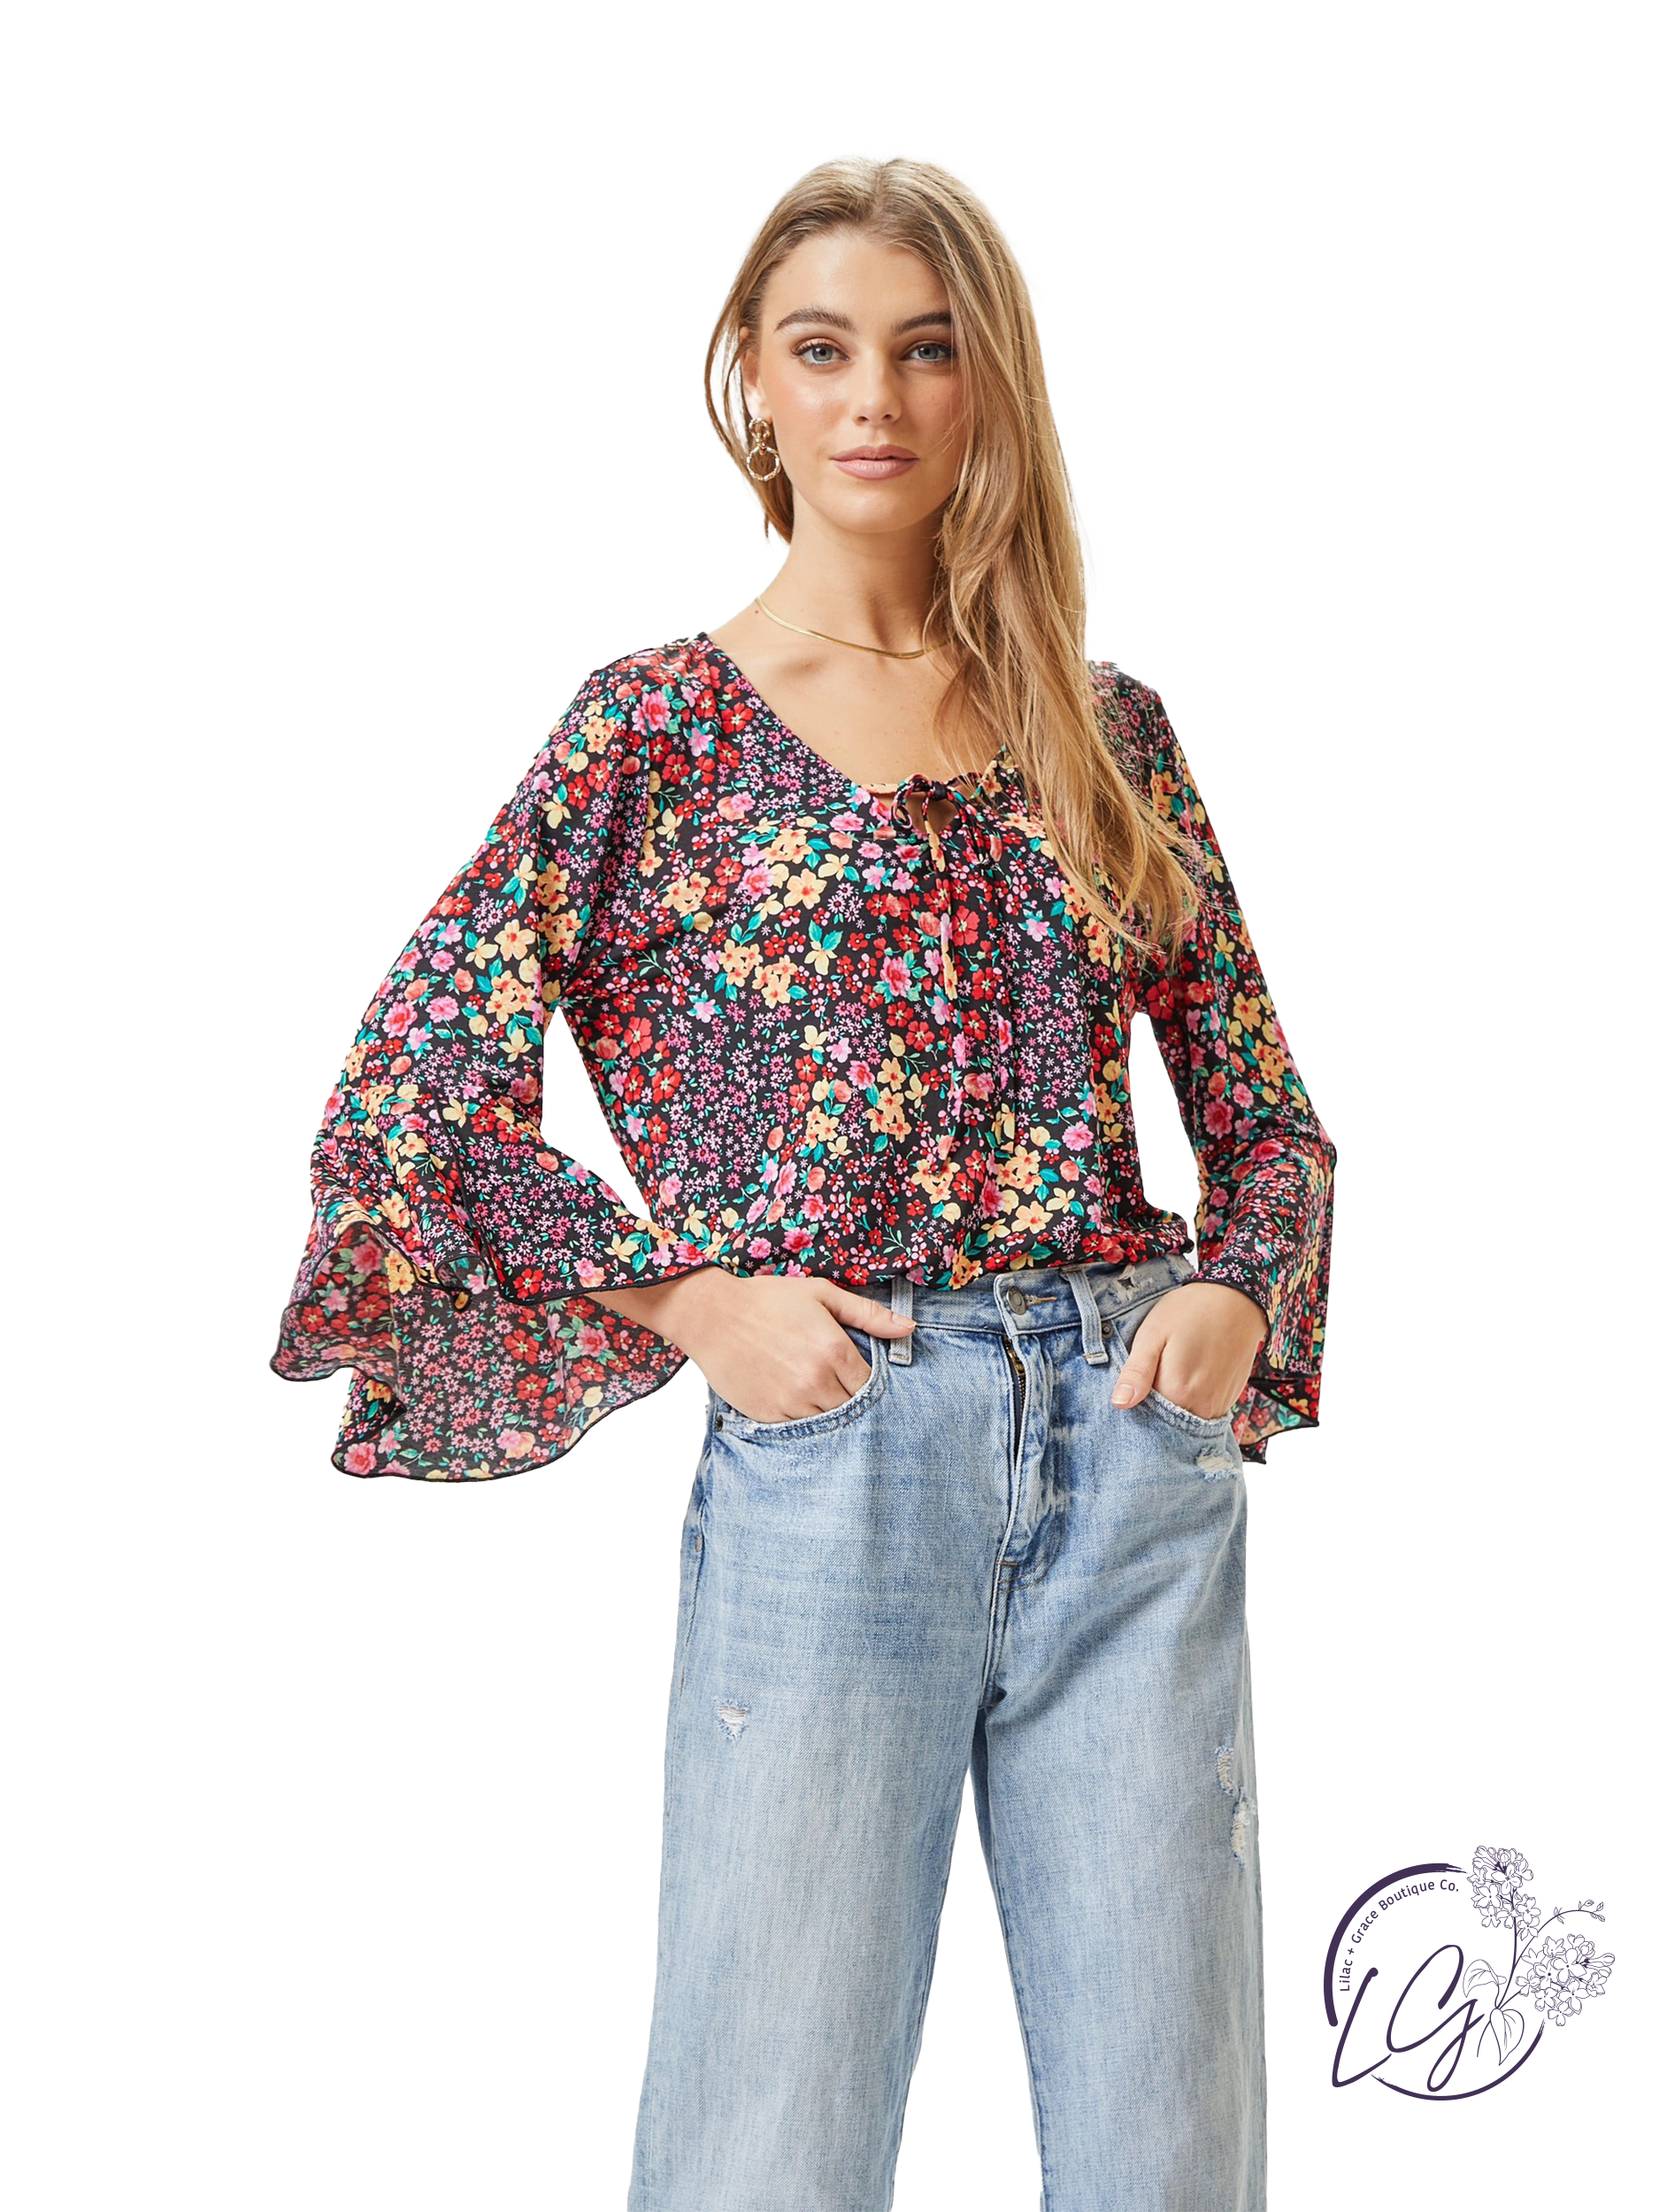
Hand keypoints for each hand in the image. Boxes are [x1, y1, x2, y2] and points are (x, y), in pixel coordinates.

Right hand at [586, 1268, 915, 1423]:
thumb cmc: (767, 1299)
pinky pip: (798, 1429)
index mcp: (834, 1351)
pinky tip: (795, 1398)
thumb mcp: (821, 1294)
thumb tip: (909, 1327)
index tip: (859, 1375)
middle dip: (851, 1398)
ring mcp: (791, 1402)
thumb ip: (868, 1314)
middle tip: (838, 1383)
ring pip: (828, 1423)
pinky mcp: (768, 1414)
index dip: (869, 1382)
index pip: (871, 1385)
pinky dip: (802, 1417)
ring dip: (828, 1410)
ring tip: (816, 1390)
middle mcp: (816, 1381)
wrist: (711, 1314)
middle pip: (853, 1408)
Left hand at [1110, 1281, 1265, 1421]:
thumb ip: (1137, 1372)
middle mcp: (1202, 1407)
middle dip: (1154, 1408)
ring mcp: (1218, 1405)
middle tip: (1154, 1372)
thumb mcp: (1153, 1334)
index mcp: (1178, 1392)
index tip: (1134, 1385)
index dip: (1136, 1404)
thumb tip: (1119, 1404)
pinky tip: (1188, 1376)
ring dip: (1174, 1404)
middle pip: (1167, 1421)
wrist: (1236, 1300)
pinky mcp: (1229, 1400)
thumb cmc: (1189, 1311)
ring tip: (1172, 1371)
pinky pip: (1202, 1411)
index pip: (1146, 1417)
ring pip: (1185, 1417)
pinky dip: (1191, 1401)